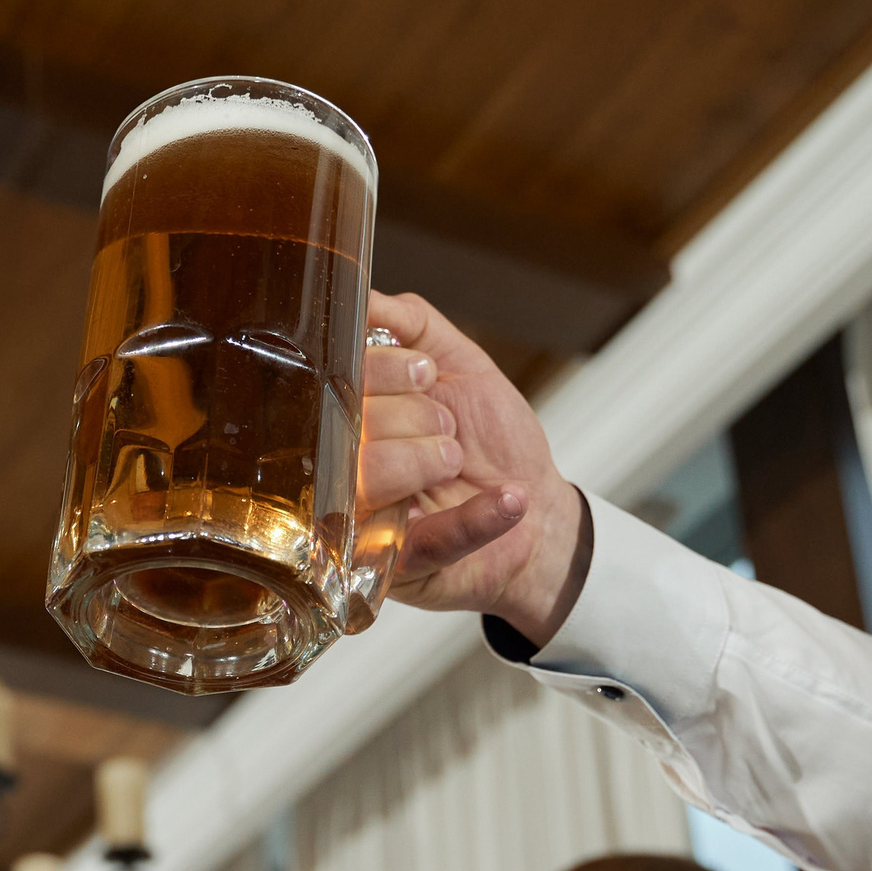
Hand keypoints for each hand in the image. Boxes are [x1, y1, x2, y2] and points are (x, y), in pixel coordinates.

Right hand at [358, 289, 592, 642]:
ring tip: (460, 460)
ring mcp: (363, 527)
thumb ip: (409, 323)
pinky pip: (428, 543)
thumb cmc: (491, 439)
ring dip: (432, 458)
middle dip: (414, 416)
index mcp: (344, 420)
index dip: (381, 371)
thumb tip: (361, 297)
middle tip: (446, 427)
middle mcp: (340, 472)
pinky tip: (509, 497)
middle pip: (346, 431)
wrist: (538, 513)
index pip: (333, 387)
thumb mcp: (457, 363)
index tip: (424, 374)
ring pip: (371, 482)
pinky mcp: (401, 573)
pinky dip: (479, 517)